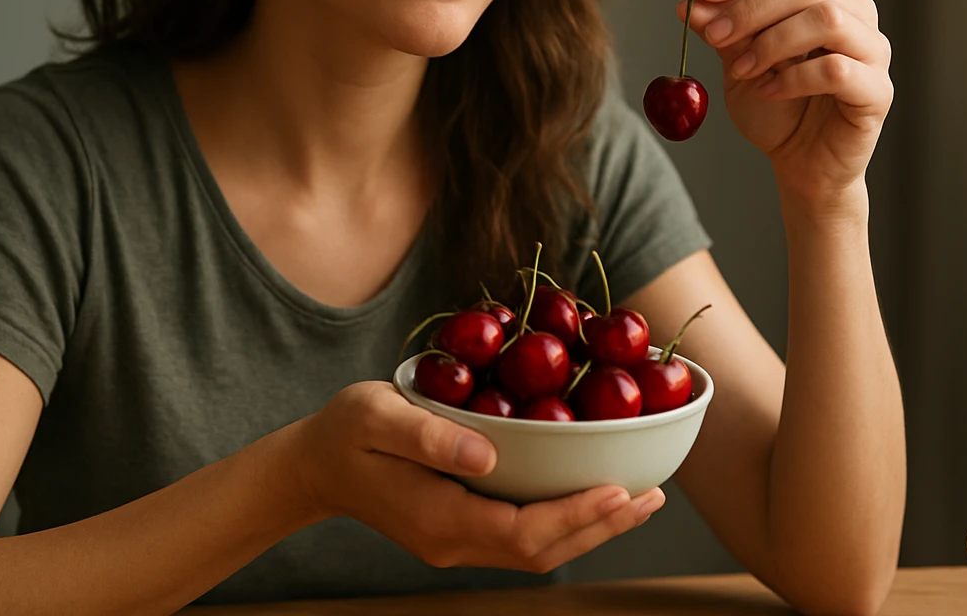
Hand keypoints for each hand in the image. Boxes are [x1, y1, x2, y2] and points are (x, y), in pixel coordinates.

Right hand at [295, 381, 663, 572]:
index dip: (575, 514)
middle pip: (542, 550)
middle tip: (653, 495)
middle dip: (601, 525)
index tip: (619, 488)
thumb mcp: (375, 416)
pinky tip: (593, 494)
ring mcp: (458, 543)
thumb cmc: (342, 431)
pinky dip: (566, 519)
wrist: (313, 466)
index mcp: (438, 518)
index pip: (522, 531)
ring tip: (640, 499)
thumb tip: (489, 453)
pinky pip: (524, 535)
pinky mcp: (463, 530)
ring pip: (538, 550)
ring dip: (591, 527)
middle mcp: (454, 542)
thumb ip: (429, 433)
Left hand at [680, 0, 891, 205]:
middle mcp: (856, 13)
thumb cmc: (775, 107)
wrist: (800, 163)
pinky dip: (793, 78)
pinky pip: (837, 70)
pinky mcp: (877, 91)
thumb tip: (690, 3)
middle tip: (716, 35)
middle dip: (753, 8)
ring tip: (742, 69)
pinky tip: (768, 92)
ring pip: (828, 19)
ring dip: (773, 41)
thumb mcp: (738, 62)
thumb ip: (722, 31)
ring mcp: (872, 50)